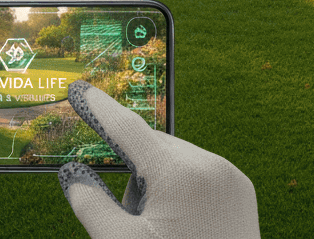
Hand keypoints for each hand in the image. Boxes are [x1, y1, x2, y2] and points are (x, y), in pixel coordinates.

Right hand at [60, 80, 258, 238]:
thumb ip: (92, 206)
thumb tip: (73, 174)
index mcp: (179, 174)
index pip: (128, 129)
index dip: (100, 108)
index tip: (80, 88)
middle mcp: (209, 165)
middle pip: (153, 149)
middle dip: (134, 173)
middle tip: (135, 217)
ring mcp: (230, 175)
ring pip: (177, 159)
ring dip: (159, 182)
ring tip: (163, 228)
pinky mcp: (241, 188)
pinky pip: (201, 172)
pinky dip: (183, 188)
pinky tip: (184, 224)